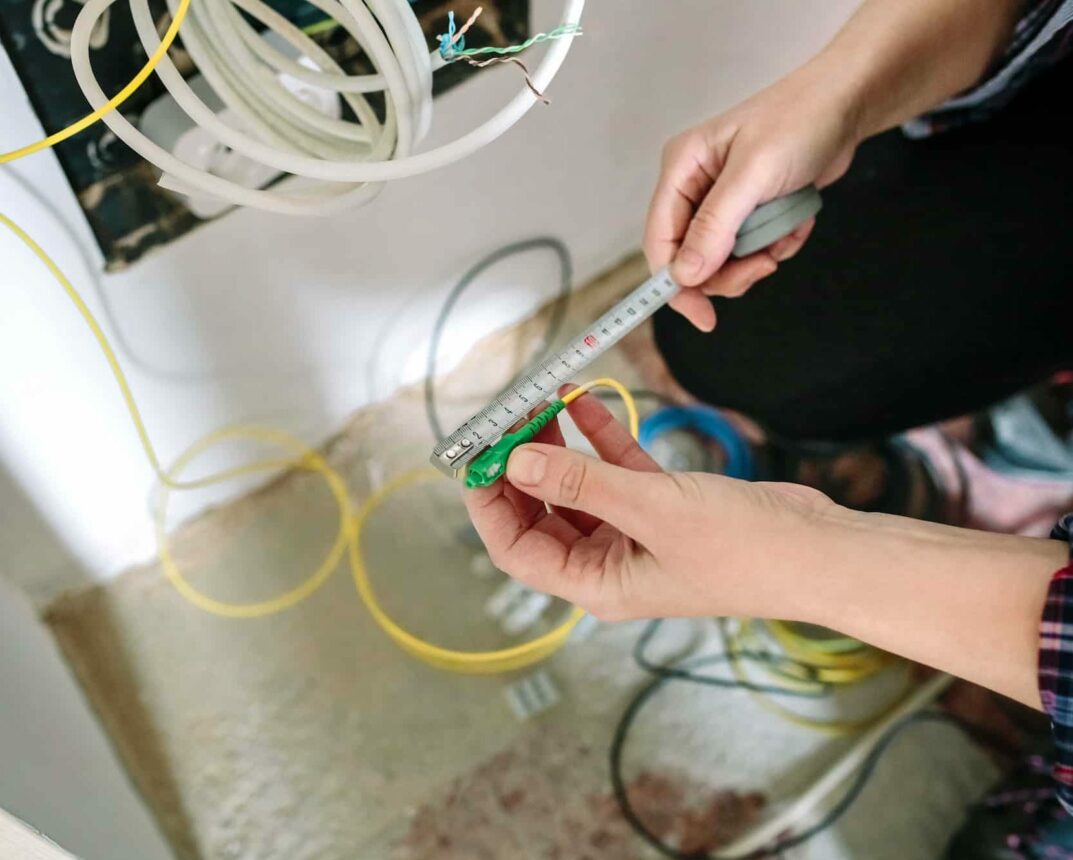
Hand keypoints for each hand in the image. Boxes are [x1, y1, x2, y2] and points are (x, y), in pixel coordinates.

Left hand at [463, 388, 838, 621]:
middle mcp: (609, 562)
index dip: (489, 504)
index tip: (475, 458)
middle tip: (506, 420)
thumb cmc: (742, 550)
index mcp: (598, 584)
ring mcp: (636, 533)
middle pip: (542, 513)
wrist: (818, 549)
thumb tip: (515, 463)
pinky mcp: (663, 506)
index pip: (518, 549)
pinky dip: (599, 437)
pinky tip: (583, 401)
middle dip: (521, 467)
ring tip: (540, 402)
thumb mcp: (651, 509)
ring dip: (557, 447)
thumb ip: (581, 483)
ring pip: (578, 486)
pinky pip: (616, 469)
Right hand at [645, 61, 860, 330]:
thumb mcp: (753, 174)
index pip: (660, 241)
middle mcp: (695, 187)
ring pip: (723, 261)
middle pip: (691, 259)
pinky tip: (795, 221)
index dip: (676, 284)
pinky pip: (751, 250)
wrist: (847, 102)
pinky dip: (776, 245)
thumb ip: (715, 226)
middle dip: (728, 271)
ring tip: (784, 233)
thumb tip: (685, 275)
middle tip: (763, 265)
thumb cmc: (800, 120)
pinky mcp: (748, 210)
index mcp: (681, 169)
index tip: (703, 316)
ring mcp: (722, 201)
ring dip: (758, 257)